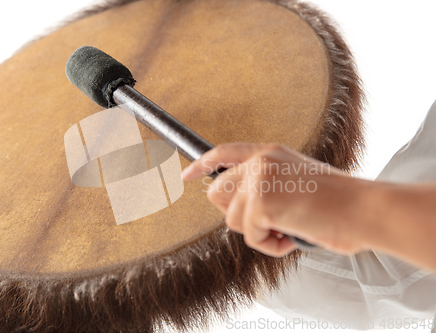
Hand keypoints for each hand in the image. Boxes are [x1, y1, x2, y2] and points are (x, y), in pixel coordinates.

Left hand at [182, 143, 373, 256]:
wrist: (363, 208)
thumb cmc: (337, 201)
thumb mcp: (296, 181)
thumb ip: (266, 184)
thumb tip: (239, 206)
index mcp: (269, 153)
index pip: (224, 152)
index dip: (201, 165)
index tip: (185, 175)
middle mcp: (260, 161)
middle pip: (216, 193)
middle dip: (236, 215)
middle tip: (267, 222)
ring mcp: (258, 179)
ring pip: (231, 219)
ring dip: (259, 233)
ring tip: (288, 228)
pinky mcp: (260, 202)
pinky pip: (249, 236)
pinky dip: (270, 245)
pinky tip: (292, 235)